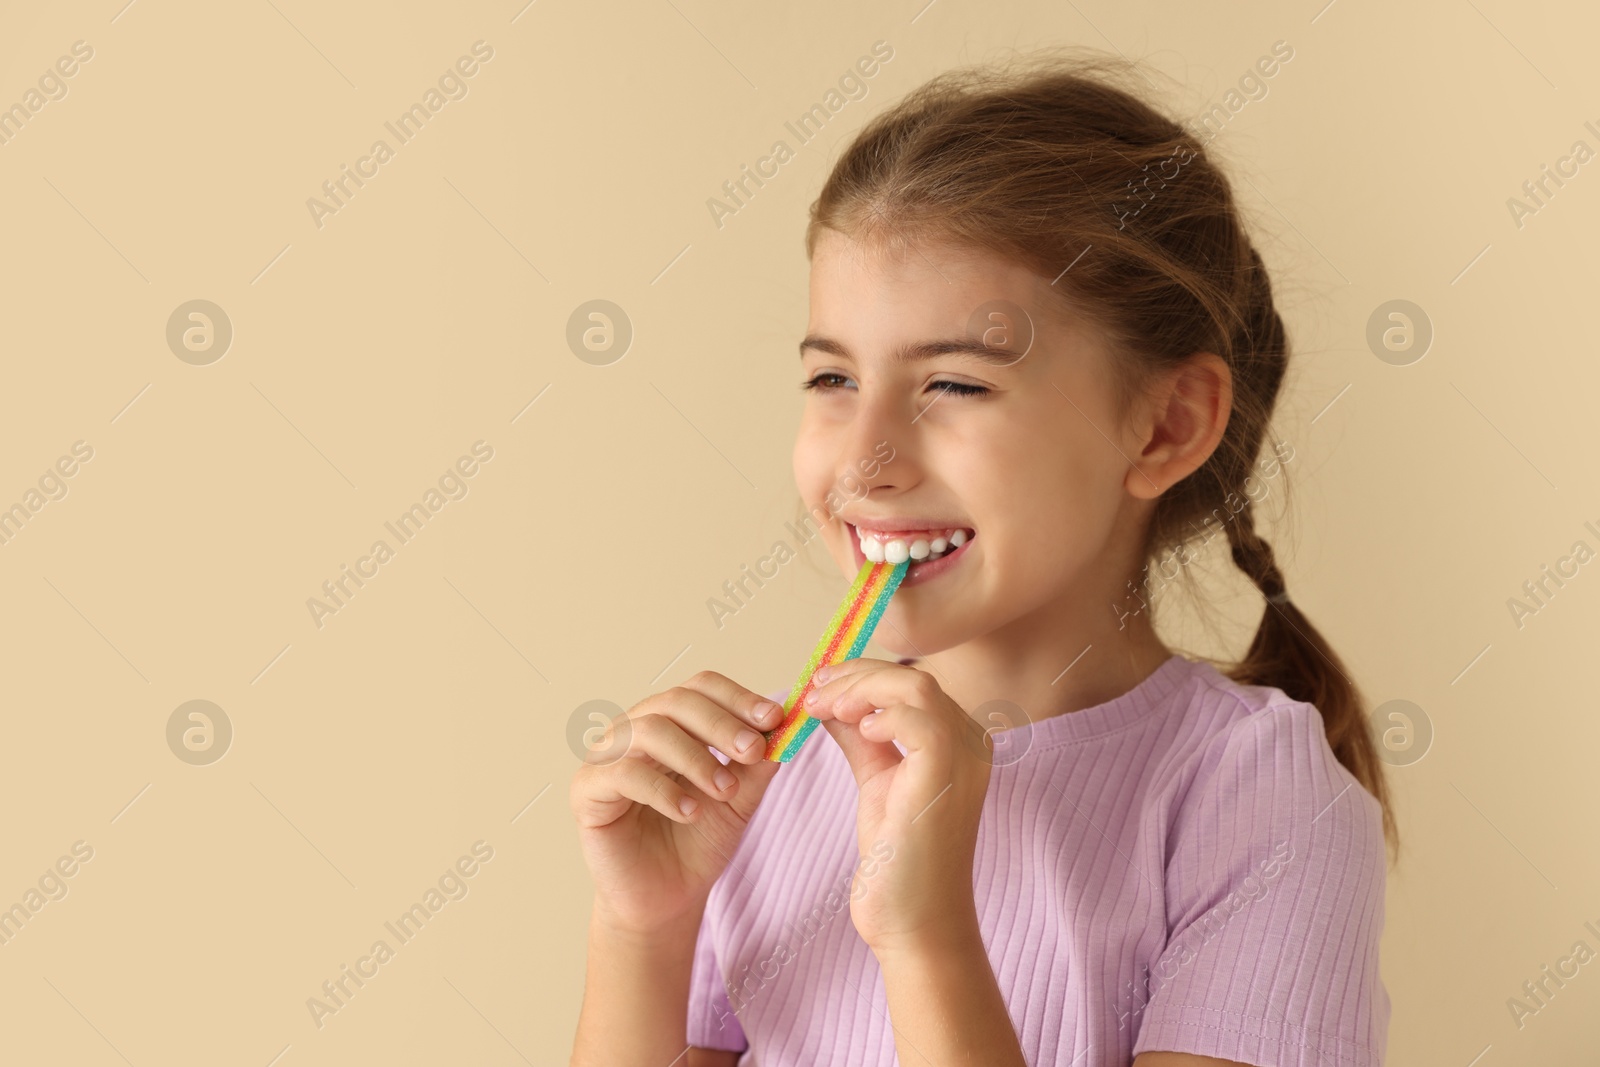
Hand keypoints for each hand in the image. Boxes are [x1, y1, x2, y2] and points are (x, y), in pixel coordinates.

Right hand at [569, 671, 783, 936]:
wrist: (666, 898)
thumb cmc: (697, 842)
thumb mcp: (739, 797)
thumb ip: (757, 762)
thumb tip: (787, 724)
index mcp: (671, 721)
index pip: (701, 687)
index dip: (738, 698)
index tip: (774, 719)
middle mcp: (635, 729)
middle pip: (676, 701)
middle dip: (721, 725)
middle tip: (753, 752)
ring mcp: (607, 757)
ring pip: (650, 731)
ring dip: (696, 758)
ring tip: (725, 790)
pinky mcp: (587, 791)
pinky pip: (623, 774)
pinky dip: (663, 790)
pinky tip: (690, 812)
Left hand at [801, 658, 991, 955]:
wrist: (916, 923)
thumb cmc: (898, 861)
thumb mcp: (876, 781)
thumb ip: (861, 738)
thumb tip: (831, 700)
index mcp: (958, 742)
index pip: (910, 685)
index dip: (861, 676)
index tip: (818, 685)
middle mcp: (971, 744)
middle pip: (912, 679)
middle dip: (854, 677)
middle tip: (811, 692)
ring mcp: (965, 759)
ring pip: (916, 688)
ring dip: (861, 689)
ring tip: (823, 707)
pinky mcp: (947, 777)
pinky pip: (921, 720)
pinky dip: (883, 714)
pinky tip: (856, 729)